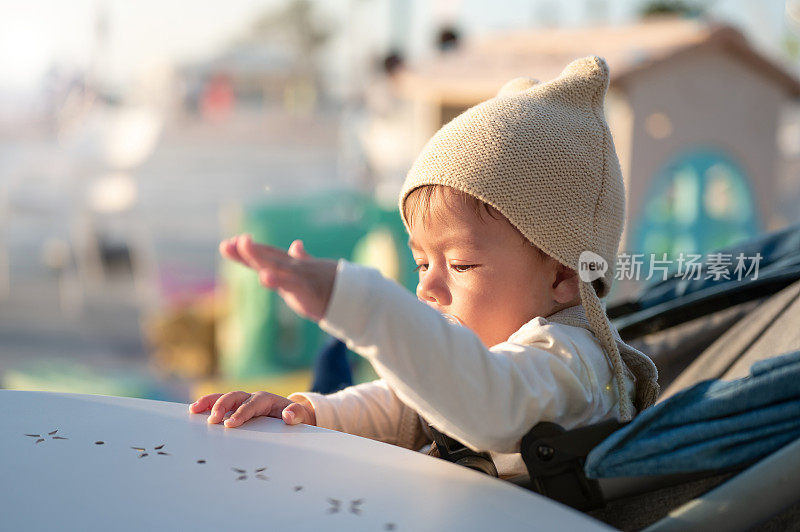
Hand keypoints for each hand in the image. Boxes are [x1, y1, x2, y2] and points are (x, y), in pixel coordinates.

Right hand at [189, 391, 315, 427]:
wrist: (293, 415)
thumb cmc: (295, 417)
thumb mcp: (301, 416)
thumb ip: (297, 415)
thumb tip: (288, 415)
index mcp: (265, 400)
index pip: (251, 405)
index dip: (241, 414)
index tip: (230, 424)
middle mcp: (251, 398)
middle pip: (234, 397)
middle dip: (222, 406)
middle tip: (212, 420)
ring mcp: (242, 402)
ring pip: (223, 398)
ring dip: (208, 402)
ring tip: (194, 410)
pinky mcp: (235, 409)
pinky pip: (219, 405)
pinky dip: (207, 406)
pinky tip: (194, 412)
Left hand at [219, 234, 336, 321]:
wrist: (350, 294)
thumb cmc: (329, 283)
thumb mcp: (310, 271)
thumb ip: (300, 259)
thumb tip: (297, 244)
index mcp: (291, 265)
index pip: (266, 255)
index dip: (247, 251)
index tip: (227, 244)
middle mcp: (292, 267)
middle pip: (266, 257)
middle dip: (247, 251)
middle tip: (227, 244)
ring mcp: (299, 276)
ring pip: (276, 264)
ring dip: (258, 256)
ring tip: (243, 245)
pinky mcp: (306, 288)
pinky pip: (290, 283)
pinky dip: (277, 279)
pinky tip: (264, 277)